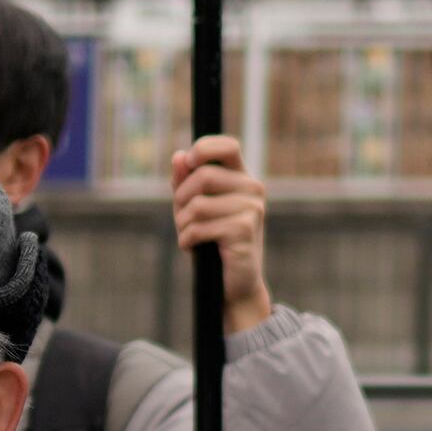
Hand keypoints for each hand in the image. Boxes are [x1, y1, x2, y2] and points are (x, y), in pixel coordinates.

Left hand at [167, 136, 271, 330]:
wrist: (231, 284)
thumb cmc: (211, 242)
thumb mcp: (192, 207)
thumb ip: (185, 181)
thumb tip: (179, 156)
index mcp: (241, 178)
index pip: (227, 146)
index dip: (203, 148)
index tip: (189, 164)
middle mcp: (252, 189)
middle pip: (203, 175)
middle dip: (181, 199)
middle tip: (182, 218)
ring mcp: (252, 209)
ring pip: (197, 204)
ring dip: (182, 224)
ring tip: (189, 236)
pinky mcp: (244, 230)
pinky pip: (199, 227)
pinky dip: (187, 240)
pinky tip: (194, 248)